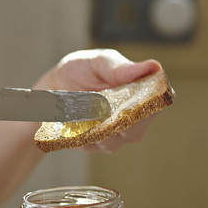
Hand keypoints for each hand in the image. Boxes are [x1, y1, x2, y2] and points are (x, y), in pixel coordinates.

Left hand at [33, 49, 161, 152]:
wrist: (53, 86)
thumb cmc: (82, 70)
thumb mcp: (99, 62)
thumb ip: (121, 67)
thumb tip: (154, 66)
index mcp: (140, 95)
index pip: (154, 107)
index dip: (147, 109)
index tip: (132, 105)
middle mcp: (131, 120)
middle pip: (134, 132)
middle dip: (119, 124)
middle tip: (102, 110)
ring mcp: (112, 135)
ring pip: (112, 142)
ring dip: (97, 130)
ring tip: (83, 114)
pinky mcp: (92, 144)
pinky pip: (90, 145)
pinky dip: (81, 135)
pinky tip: (73, 124)